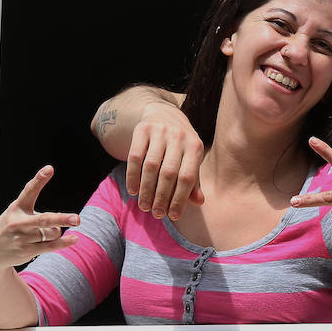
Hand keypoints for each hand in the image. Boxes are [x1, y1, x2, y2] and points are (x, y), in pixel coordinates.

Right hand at [0, 166, 80, 270]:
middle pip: (45, 219)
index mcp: (16, 208)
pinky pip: (51, 246)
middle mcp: (18, 222)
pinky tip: (74, 239)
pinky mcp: (26, 251)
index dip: (39, 180)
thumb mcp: (15, 213)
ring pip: (52, 233)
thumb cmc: (9, 228)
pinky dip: (64, 242)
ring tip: (43, 233)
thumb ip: (37, 213)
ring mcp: (22, 238)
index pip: (29, 191)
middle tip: (77, 219)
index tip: (49, 169)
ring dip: (55, 232)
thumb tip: (62, 222)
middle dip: (61, 219)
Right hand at [126, 102, 205, 219]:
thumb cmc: (180, 144)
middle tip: (157, 214)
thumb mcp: (191, 159)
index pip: (187, 177)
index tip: (173, 216)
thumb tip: (199, 202)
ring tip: (144, 206)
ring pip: (151, 166)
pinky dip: (132, 176)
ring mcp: (160, 131)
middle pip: (168, 173)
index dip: (180, 198)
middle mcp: (179, 137)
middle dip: (161, 197)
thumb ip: (194, 180)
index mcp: (195, 146)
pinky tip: (133, 190)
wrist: (164, 114)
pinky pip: (135, 156)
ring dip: (146, 190)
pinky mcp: (142, 129)